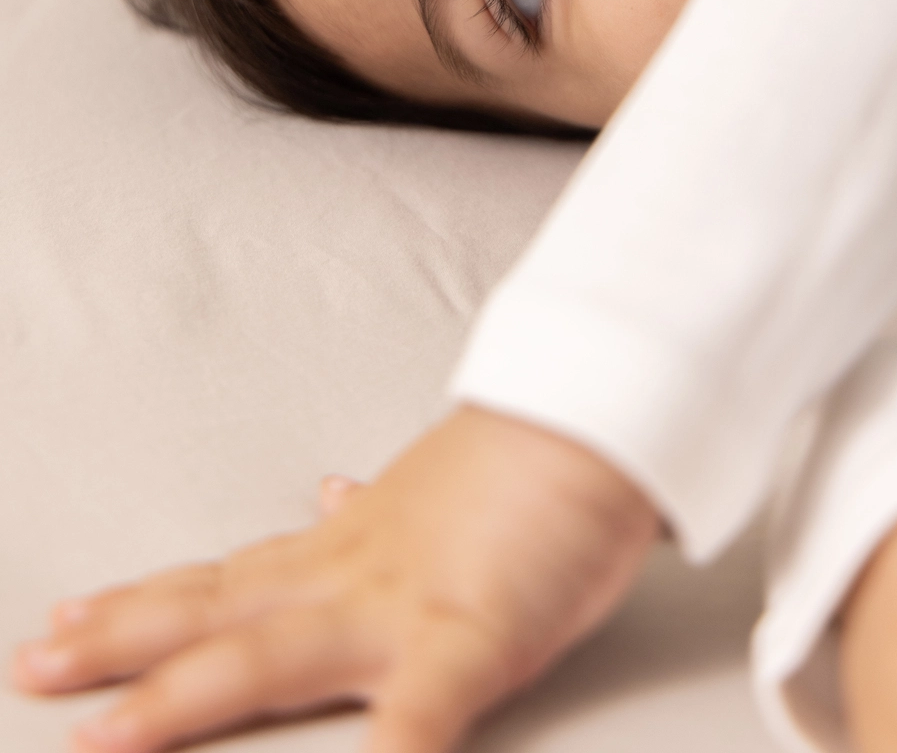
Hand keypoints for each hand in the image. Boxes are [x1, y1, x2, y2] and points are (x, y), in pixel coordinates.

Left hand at [9, 404, 658, 752]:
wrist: (605, 410)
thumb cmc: (534, 462)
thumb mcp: (436, 488)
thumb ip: (373, 511)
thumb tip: (326, 494)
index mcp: (352, 548)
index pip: (227, 578)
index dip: (144, 605)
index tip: (72, 619)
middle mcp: (355, 576)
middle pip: (216, 615)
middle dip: (119, 649)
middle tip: (33, 666)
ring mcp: (405, 608)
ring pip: (270, 657)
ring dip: (179, 700)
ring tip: (108, 740)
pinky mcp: (473, 637)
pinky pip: (418, 718)